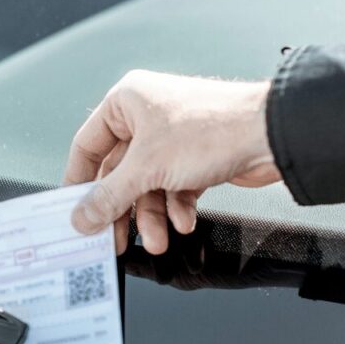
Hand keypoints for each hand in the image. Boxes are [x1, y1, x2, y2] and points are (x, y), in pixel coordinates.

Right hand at [63, 69, 280, 254]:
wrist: (270, 135)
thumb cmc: (211, 129)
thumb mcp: (147, 168)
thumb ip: (109, 196)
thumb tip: (81, 216)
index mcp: (127, 102)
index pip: (88, 145)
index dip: (79, 181)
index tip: (74, 211)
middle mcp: (147, 117)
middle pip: (119, 174)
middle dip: (122, 210)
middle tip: (114, 241)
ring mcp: (173, 138)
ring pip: (148, 186)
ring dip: (152, 217)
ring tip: (158, 241)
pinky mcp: (195, 158)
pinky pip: (173, 189)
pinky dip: (176, 209)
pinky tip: (182, 222)